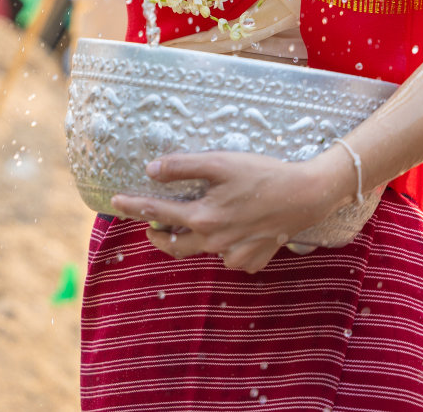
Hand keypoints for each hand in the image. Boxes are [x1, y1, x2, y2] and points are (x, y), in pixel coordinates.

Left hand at [109, 148, 351, 272]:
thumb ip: (183, 166)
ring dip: (190, 241)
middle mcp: (214, 242)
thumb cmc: (262, 174)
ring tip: (188, 226)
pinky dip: (223, 249)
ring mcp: (234, 255)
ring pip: (202, 252)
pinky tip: (229, 234)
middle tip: (148, 226)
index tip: (115, 202)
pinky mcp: (253, 260)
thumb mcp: (220, 162)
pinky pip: (229, 259)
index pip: (156, 211)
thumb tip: (151, 170)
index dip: (133, 206)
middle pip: (173, 245)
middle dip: (156, 235)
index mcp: (202, 218)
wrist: (307, 195)